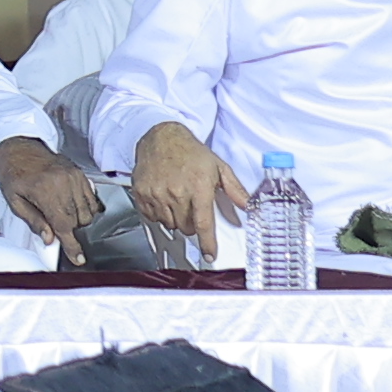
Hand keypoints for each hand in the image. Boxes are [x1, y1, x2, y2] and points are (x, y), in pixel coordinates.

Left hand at [0, 138, 104, 249]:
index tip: (77, 257)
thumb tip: (49, 238)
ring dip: (78, 219)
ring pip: (89, 212)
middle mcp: (63, 183)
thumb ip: (33, 221)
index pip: (63, 224)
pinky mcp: (81, 174)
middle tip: (53, 223)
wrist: (19, 149)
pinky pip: (93, 199)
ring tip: (60, 211)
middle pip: (78, 220)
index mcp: (44, 190)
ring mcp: (74, 177)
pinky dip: (86, 207)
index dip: (71, 245)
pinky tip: (71, 205)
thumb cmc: (14, 173)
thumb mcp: (14, 201)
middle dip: (68, 228)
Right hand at [127, 120, 245, 262]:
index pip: (203, 224)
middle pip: (186, 227)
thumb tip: (249, 206)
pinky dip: (159, 213)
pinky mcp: (142, 193)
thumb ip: (235, 190)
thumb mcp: (218, 167)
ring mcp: (157, 193)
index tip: (210, 254)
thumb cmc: (190, 151)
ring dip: (175, 218)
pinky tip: (163, 199)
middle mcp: (176, 192)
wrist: (161, 136)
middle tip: (192, 207)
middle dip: (192, 223)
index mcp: (198, 187)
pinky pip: (152, 217)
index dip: (208, 243)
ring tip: (177, 200)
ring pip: (169, 224)